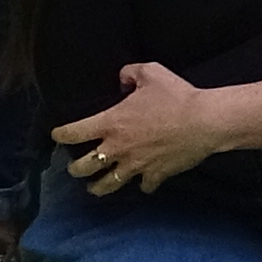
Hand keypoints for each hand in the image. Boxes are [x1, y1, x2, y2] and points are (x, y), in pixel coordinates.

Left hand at [57, 62, 239, 197]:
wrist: (204, 121)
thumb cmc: (176, 96)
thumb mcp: (150, 72)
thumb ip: (129, 73)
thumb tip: (122, 79)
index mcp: (111, 123)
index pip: (74, 133)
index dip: (61, 135)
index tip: (57, 135)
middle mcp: (118, 148)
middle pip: (85, 166)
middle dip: (75, 169)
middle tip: (73, 168)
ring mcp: (136, 165)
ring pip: (108, 185)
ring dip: (97, 187)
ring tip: (93, 188)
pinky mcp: (155, 175)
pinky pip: (143, 186)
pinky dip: (141, 185)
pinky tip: (141, 183)